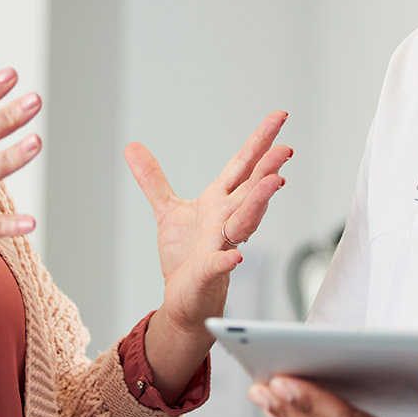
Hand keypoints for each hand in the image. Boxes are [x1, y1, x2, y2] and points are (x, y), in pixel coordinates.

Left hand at [125, 112, 291, 338]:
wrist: (185, 298)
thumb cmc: (187, 256)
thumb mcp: (168, 211)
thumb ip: (153, 180)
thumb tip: (132, 148)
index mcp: (219, 202)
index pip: (242, 166)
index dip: (259, 141)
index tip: (279, 117)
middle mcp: (226, 220)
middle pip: (250, 190)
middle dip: (267, 169)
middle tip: (285, 149)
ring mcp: (221, 245)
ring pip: (244, 221)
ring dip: (258, 203)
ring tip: (274, 183)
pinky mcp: (210, 272)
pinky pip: (220, 265)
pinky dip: (227, 260)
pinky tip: (234, 256)